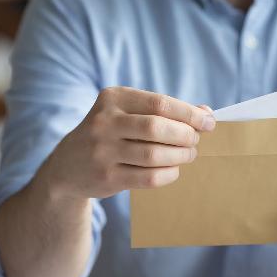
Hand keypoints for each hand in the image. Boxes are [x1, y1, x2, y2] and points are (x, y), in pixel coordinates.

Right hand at [41, 86, 215, 199]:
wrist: (67, 167)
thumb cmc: (111, 134)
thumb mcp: (128, 113)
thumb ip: (164, 111)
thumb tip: (205, 113)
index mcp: (113, 98)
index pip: (160, 103)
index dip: (189, 113)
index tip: (208, 122)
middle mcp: (104, 122)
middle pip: (156, 128)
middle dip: (185, 135)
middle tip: (196, 141)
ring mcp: (102, 151)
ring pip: (153, 155)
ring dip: (180, 156)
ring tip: (189, 155)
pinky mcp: (106, 177)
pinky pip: (148, 177)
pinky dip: (168, 174)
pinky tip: (173, 170)